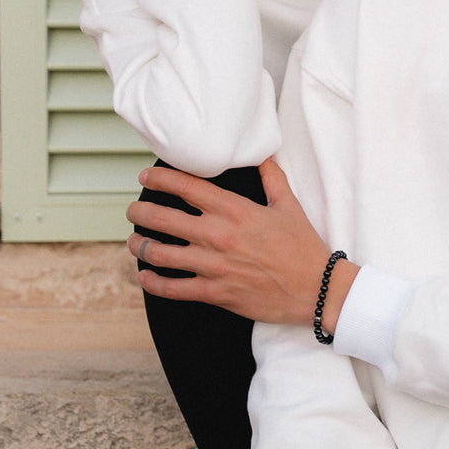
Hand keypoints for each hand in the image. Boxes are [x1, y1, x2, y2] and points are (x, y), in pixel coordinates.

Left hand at [126, 158, 357, 326]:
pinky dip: (153, 282)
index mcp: (235, 210)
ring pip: (160, 254)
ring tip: (134, 242)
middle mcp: (218, 235)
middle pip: (163, 218)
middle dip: (140, 212)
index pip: (187, 187)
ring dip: (140, 246)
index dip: (160, 179)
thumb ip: (272, 178)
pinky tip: (145, 276)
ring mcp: (213, 266)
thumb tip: (264, 155)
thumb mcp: (289, 205)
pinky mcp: (214, 293)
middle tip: (132, 211)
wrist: (315, 289)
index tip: (146, 176)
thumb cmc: (303, 247)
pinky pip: (172, 288)